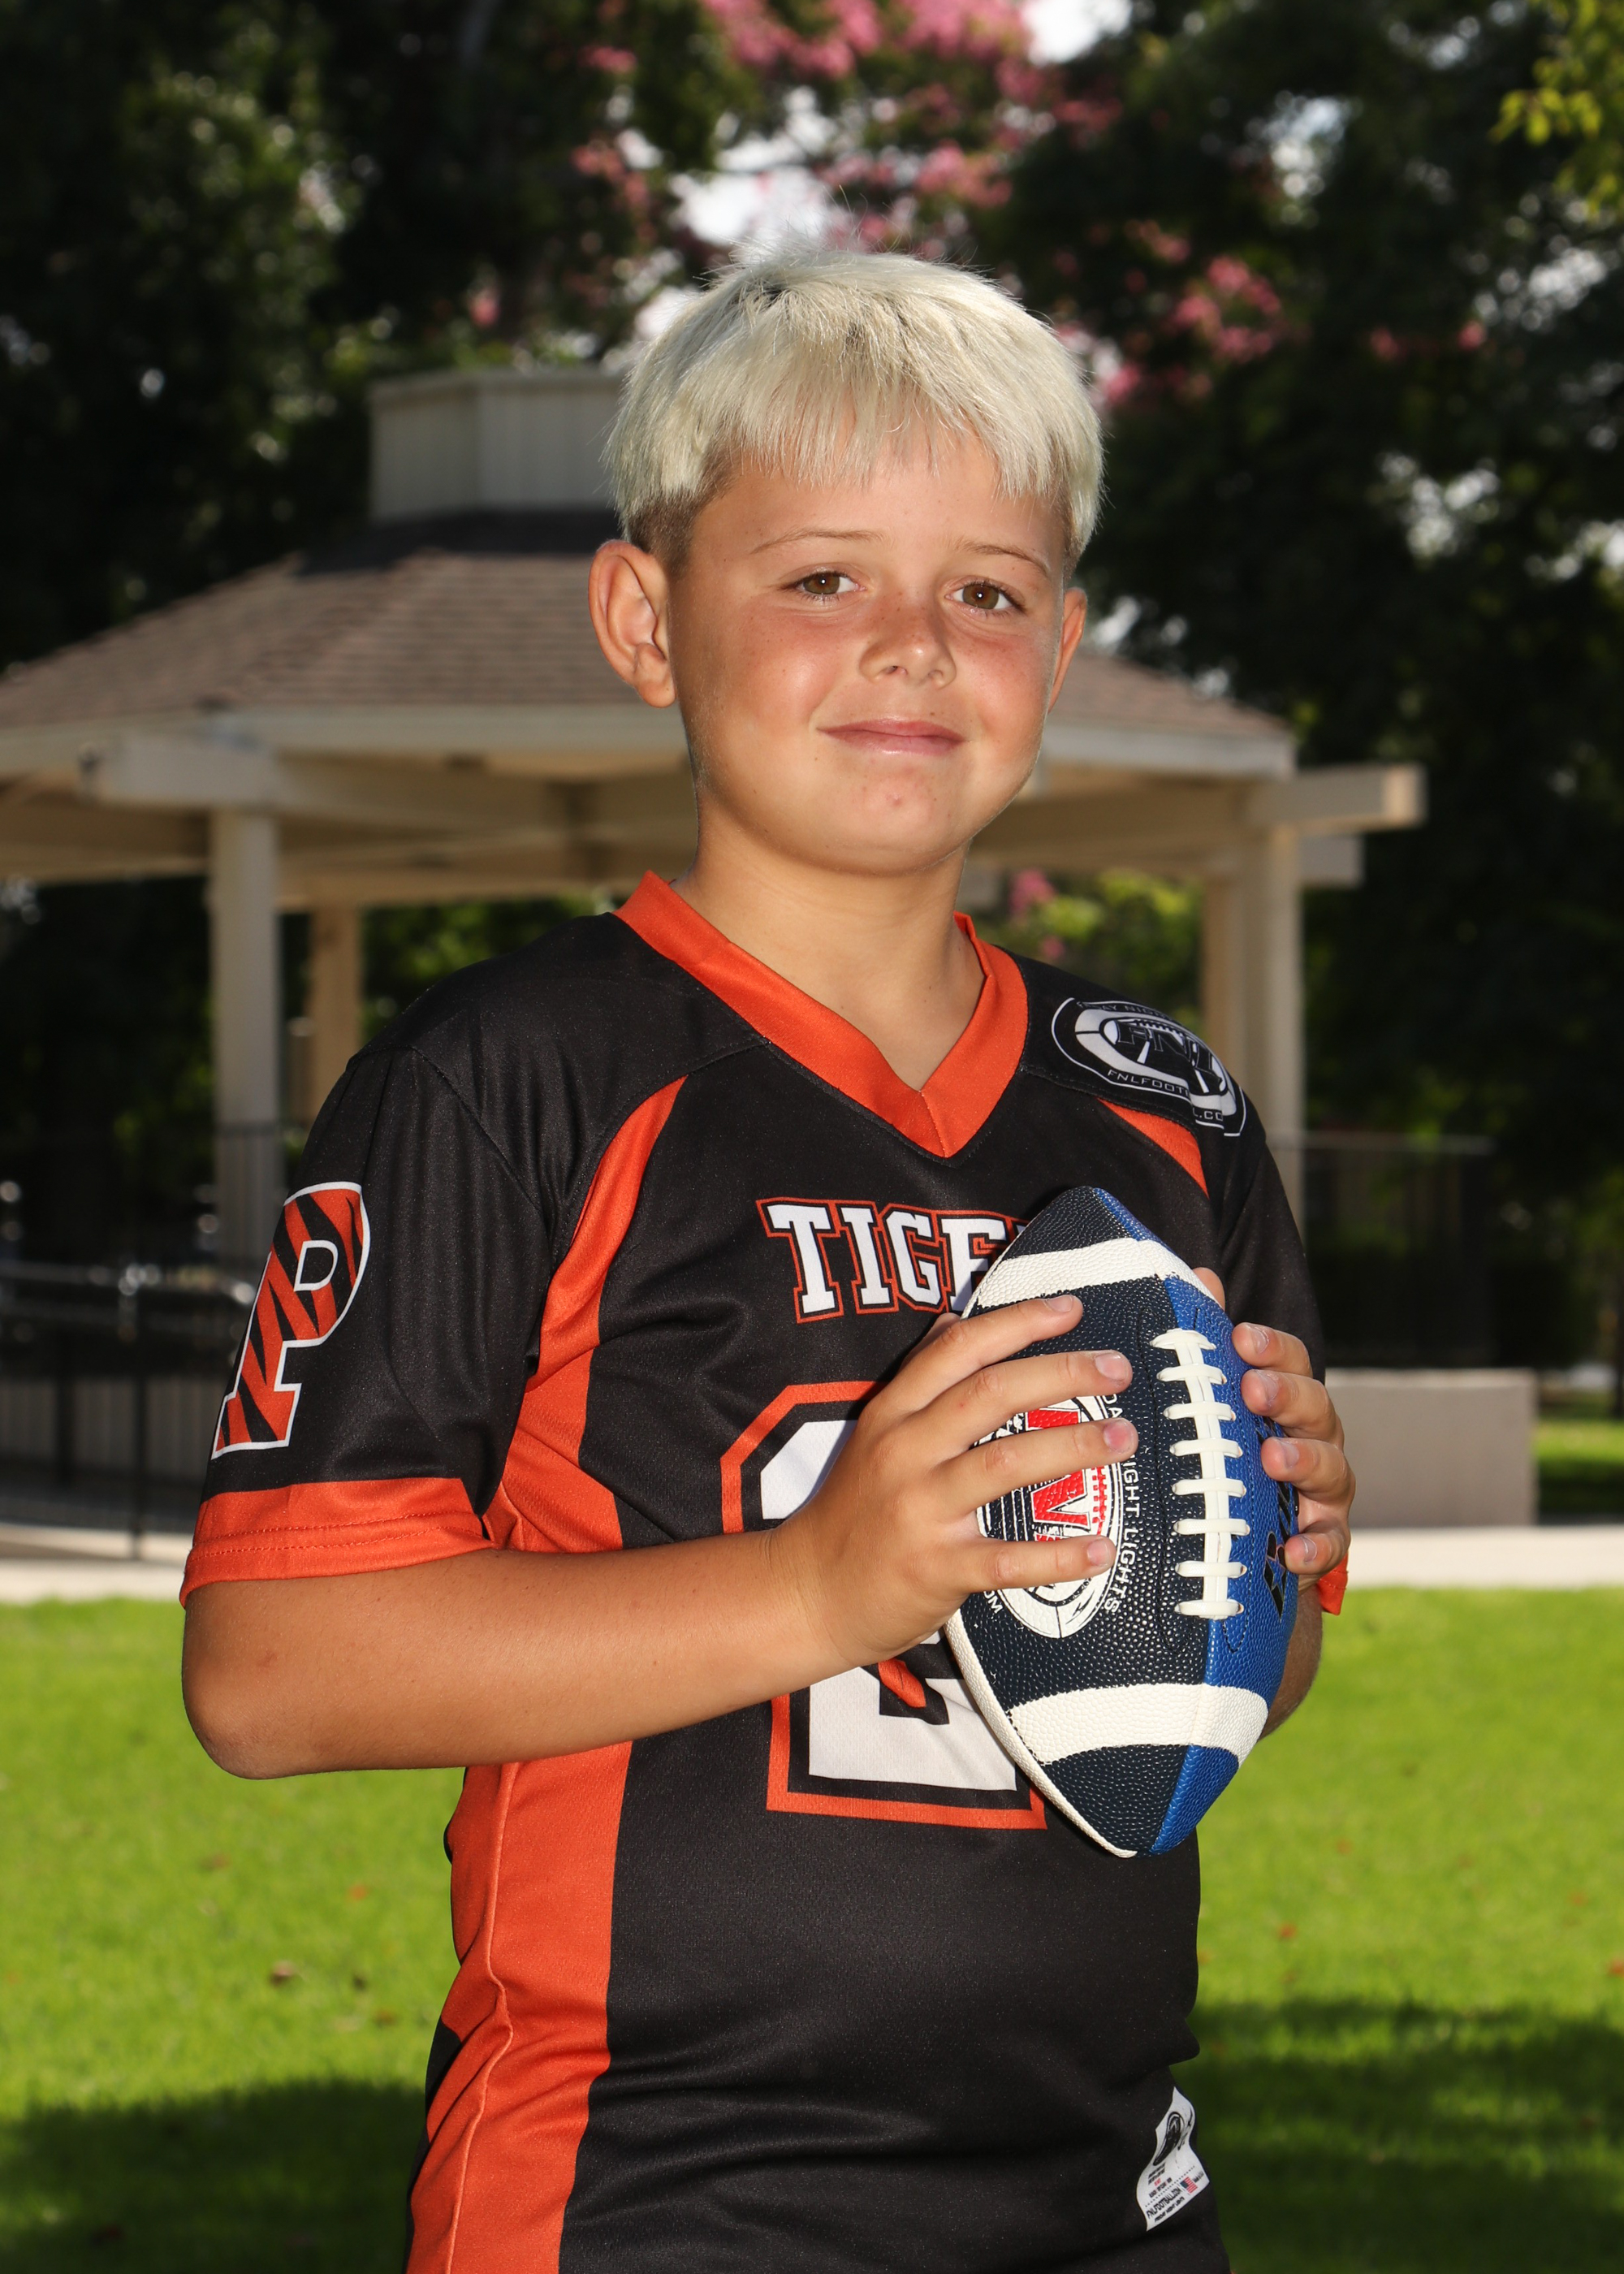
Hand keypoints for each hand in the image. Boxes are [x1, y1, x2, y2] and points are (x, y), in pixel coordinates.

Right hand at [770, 1295, 1134, 1671]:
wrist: (809, 1594)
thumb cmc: (855, 1511)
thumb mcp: (875, 1432)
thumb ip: (918, 1377)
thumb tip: (955, 1319)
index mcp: (893, 1414)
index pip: (958, 1350)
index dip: (1017, 1322)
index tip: (1071, 1308)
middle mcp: (905, 1453)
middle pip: (989, 1395)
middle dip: (1060, 1374)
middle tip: (1117, 1369)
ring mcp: (919, 1511)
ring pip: (1004, 1464)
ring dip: (1072, 1447)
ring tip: (1123, 1438)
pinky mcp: (936, 1569)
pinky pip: (1008, 1560)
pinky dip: (1059, 1555)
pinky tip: (1103, 1548)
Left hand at [1192, 1270, 1353, 1582]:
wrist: (1244, 1543)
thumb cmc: (1231, 1457)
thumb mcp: (1216, 1404)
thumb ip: (1212, 1343)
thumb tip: (1201, 1276)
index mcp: (1290, 1401)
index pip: (1292, 1362)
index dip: (1272, 1348)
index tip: (1241, 1337)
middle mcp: (1316, 1439)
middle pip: (1316, 1408)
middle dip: (1287, 1395)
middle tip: (1252, 1390)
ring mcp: (1324, 1491)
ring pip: (1330, 1468)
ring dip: (1303, 1459)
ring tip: (1273, 1458)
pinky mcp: (1323, 1540)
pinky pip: (1329, 1543)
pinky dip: (1314, 1546)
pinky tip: (1290, 1549)